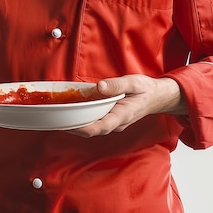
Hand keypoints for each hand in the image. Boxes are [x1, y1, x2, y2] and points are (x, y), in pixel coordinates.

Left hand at [67, 74, 186, 136]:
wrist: (157, 97)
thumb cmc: (145, 90)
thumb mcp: (133, 82)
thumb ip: (116, 85)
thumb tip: (99, 86)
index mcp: (122, 115)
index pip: (100, 127)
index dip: (83, 128)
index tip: (68, 125)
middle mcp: (117, 123)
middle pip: (92, 130)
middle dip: (74, 128)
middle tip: (55, 121)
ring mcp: (114, 123)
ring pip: (93, 128)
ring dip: (77, 125)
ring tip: (59, 118)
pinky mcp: (112, 119)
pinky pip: (96, 122)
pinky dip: (84, 119)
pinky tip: (73, 113)